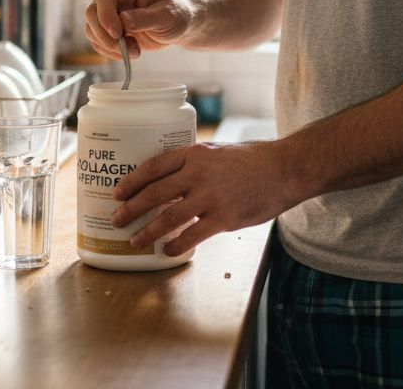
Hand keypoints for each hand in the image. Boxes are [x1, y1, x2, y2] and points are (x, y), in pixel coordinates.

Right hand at [84, 0, 192, 59]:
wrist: (178, 26)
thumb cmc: (176, 14)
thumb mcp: (166, 15)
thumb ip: (146, 18)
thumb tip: (123, 21)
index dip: (105, 14)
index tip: (117, 33)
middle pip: (92, 12)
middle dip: (104, 34)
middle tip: (124, 47)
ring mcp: (110, 13)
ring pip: (91, 29)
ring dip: (108, 45)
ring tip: (134, 51)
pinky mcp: (109, 30)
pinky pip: (98, 42)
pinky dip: (109, 51)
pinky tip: (128, 53)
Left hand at [110, 141, 300, 256]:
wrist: (284, 170)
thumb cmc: (252, 160)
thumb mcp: (217, 151)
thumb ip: (194, 164)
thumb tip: (169, 181)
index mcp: (195, 154)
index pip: (153, 166)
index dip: (132, 181)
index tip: (118, 192)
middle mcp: (199, 174)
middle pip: (154, 193)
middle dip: (131, 208)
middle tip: (117, 219)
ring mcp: (211, 197)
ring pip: (168, 217)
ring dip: (148, 232)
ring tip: (136, 241)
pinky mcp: (224, 218)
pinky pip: (192, 236)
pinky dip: (176, 245)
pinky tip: (167, 251)